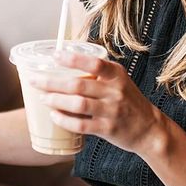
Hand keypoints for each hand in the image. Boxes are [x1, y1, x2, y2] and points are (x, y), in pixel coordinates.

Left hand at [27, 49, 158, 155]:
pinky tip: (54, 116)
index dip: (72, 59)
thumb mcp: (120, 81)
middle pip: (78, 84)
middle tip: (35, 80)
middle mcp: (115, 91)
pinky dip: (64, 120)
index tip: (54, 56)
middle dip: (52, 82)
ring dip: (56, 101)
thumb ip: (99, 72)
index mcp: (117, 75)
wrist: (150, 129)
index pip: (94, 63)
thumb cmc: (128, 101)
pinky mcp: (108, 129)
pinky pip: (81, 125)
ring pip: (77, 104)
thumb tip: (65, 61)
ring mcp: (112, 111)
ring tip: (42, 98)